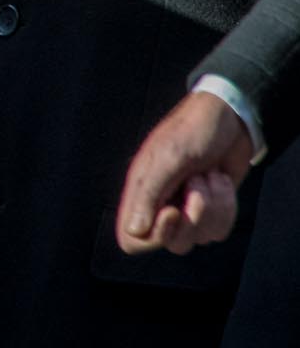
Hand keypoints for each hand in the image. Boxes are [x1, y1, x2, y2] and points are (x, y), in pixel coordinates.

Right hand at [116, 91, 253, 254]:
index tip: (172, 212)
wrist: (229, 118)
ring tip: (207, 174)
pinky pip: (220, 230)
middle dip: (193, 217)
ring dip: (213, 205)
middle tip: (195, 185)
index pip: (131, 239)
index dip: (153, 237)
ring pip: (201, 237)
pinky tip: (220, 180)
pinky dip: (226, 205)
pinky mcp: (213, 210)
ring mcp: (189, 209)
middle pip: (173, 244)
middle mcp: (161, 205)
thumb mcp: (168, 157)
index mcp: (141, 193)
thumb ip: (149, 194)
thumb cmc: (191, 131)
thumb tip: (133, 230)